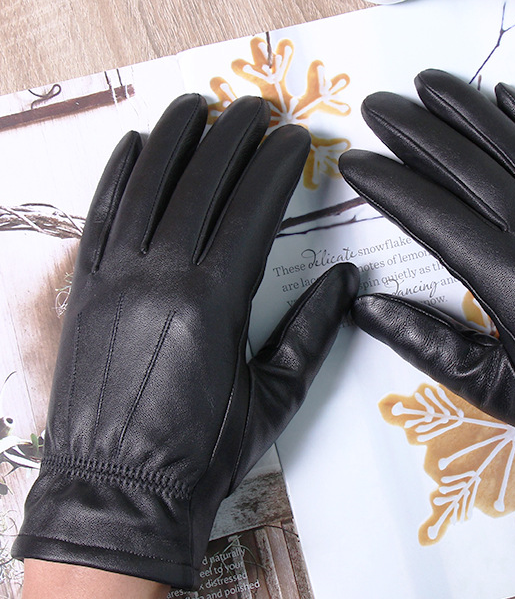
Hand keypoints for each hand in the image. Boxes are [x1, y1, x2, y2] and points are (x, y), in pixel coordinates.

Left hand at [12, 94, 357, 587]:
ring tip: (199, 105)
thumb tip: (346, 281)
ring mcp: (115, 278)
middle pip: (201, 182)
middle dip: (233, 135)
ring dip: (175, 138)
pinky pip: (98, 216)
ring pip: (147, 186)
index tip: (296, 141)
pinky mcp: (84, 290)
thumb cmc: (204, 452)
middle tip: (257, 108)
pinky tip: (134, 144)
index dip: (277, 166)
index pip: (252, 208)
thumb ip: (313, 331)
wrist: (120, 493)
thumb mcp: (277, 398)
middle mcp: (161, 276)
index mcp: (215, 301)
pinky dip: (117, 174)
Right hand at [339, 69, 514, 514]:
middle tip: (376, 106)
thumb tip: (365, 309)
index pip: (430, 214)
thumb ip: (426, 344)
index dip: (387, 184)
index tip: (354, 162)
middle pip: (465, 165)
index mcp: (505, 276)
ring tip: (427, 82)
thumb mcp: (492, 389)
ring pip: (511, 145)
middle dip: (414, 131)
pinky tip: (505, 95)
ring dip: (466, 109)